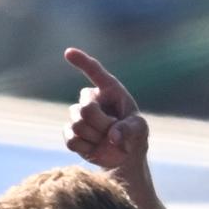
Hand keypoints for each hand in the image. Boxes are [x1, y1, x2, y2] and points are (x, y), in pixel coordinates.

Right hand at [63, 46, 153, 177]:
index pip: (95, 71)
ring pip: (78, 125)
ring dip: (95, 137)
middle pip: (86, 108)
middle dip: (102, 124)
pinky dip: (86, 147)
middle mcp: (91, 99)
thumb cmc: (134, 135)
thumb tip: (112, 137)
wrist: (124, 156)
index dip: (82, 61)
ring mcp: (78, 115)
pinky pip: (71, 139)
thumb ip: (129, 130)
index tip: (68, 52)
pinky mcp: (70, 133)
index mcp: (110, 90)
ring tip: (105, 139)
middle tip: (114, 132)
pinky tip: (94, 148)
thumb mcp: (140, 130)